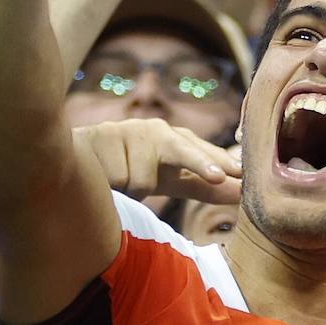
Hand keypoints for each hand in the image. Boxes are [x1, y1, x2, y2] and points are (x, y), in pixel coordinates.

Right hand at [73, 118, 240, 203]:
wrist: (84, 155)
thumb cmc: (136, 169)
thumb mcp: (170, 179)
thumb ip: (204, 186)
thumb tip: (241, 194)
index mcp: (175, 140)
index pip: (201, 152)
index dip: (218, 162)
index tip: (239, 174)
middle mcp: (156, 130)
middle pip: (181, 149)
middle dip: (200, 162)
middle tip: (217, 177)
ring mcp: (129, 130)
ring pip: (143, 180)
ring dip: (133, 191)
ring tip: (120, 183)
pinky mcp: (102, 136)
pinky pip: (117, 178)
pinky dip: (112, 186)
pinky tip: (102, 175)